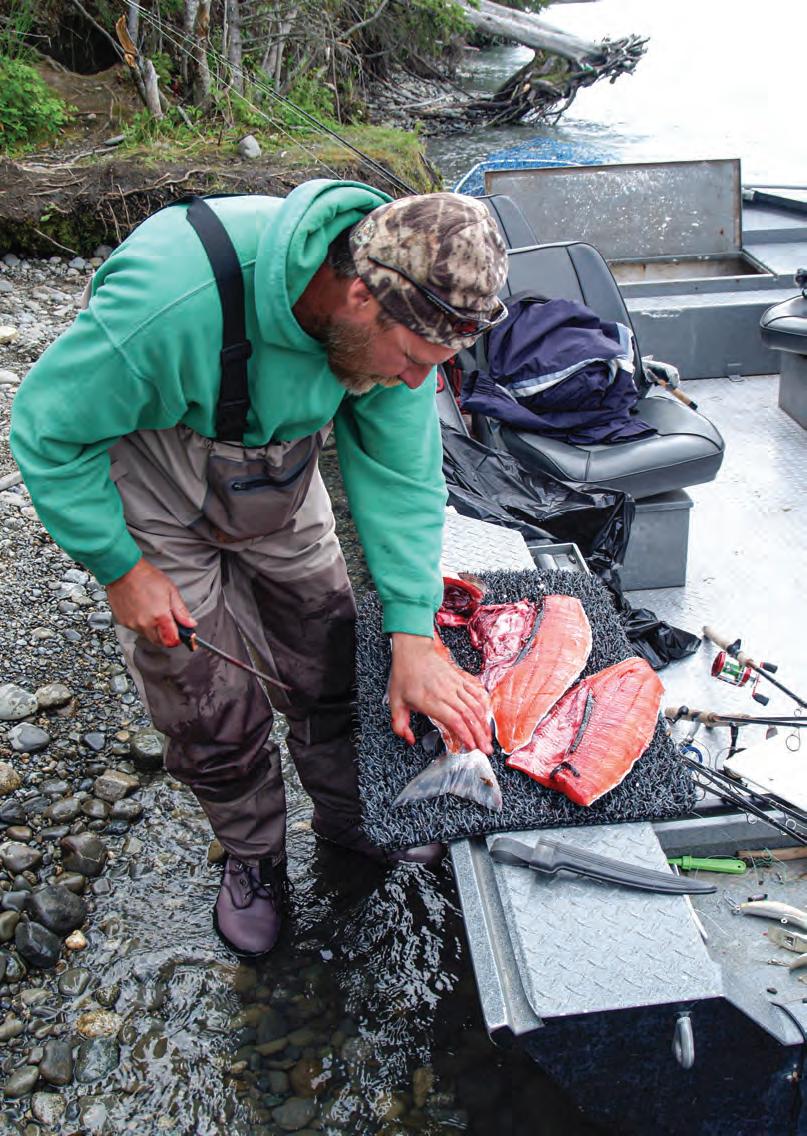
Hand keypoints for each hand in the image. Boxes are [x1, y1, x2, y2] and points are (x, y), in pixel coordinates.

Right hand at [105, 557, 194, 646]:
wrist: (123, 571)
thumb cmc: (146, 577)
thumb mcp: (171, 590)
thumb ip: (181, 611)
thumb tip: (190, 624)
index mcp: (160, 617)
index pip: (172, 641)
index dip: (178, 638)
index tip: (180, 633)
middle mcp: (145, 624)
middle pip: (160, 642)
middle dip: (167, 635)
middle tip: (168, 621)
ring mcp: (133, 624)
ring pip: (148, 636)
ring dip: (154, 629)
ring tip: (153, 611)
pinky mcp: (123, 622)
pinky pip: (136, 630)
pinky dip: (142, 624)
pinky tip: (142, 610)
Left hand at [387, 632, 491, 753]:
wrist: (413, 651)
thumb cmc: (404, 675)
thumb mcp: (395, 702)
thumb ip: (399, 725)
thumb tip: (409, 740)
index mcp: (432, 702)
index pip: (455, 721)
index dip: (466, 735)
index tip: (471, 746)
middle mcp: (447, 694)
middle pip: (469, 716)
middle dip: (480, 735)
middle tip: (486, 749)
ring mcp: (455, 685)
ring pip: (475, 706)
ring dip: (484, 723)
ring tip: (488, 737)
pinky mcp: (459, 679)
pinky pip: (475, 692)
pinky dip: (483, 705)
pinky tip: (486, 715)